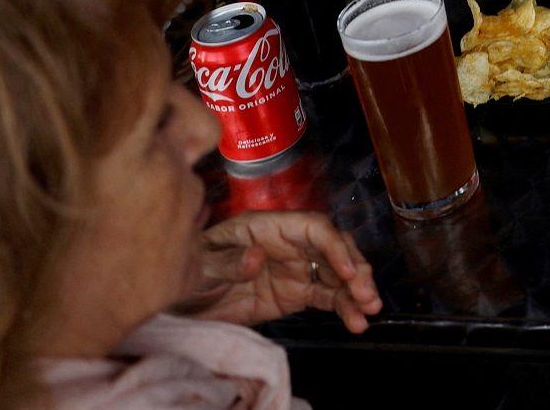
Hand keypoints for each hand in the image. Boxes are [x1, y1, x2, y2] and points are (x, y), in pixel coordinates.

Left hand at [178, 212, 380, 333]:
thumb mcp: (199, 267)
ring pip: (336, 274)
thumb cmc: (187, 274)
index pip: (313, 228)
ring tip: (369, 311)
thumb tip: (257, 258)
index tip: (347, 272)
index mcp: (268, 227)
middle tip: (367, 296)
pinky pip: (326, 297)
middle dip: (354, 269)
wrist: (180, 307)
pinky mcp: (296, 293)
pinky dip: (344, 307)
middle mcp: (289, 243)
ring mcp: (295, 268)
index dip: (334, 247)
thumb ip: (226, 262)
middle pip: (333, 248)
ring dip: (356, 290)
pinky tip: (356, 321)